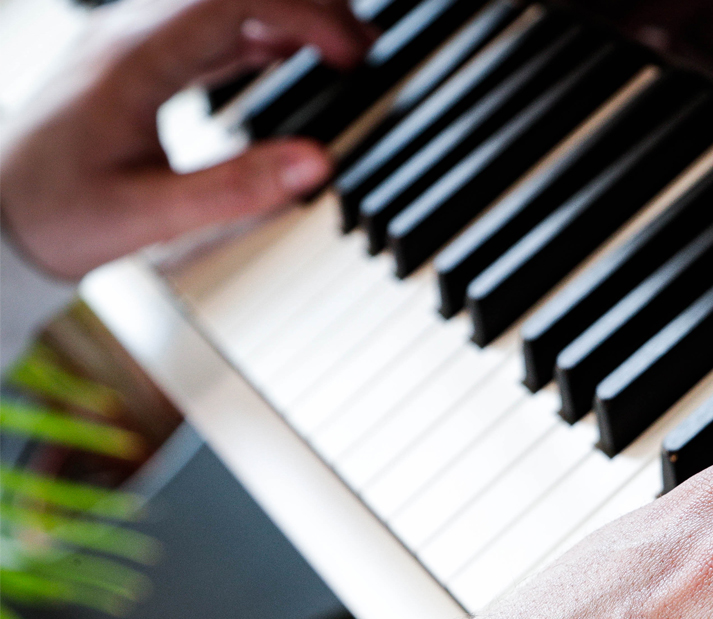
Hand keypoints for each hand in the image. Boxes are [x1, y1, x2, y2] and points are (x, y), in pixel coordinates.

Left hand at [0, 0, 370, 279]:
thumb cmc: (57, 213)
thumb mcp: (152, 214)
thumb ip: (239, 188)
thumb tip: (318, 164)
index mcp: (136, 59)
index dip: (309, 15)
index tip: (354, 56)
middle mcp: (131, 35)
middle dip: (311, 8)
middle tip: (365, 49)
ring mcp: (132, 42)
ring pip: (225, 2)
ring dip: (288, 16)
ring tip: (343, 52)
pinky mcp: (136, 60)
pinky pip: (209, 25)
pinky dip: (260, 32)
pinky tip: (290, 57)